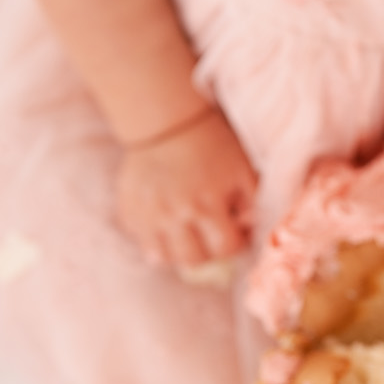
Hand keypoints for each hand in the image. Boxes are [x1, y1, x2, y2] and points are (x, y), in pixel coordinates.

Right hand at [115, 107, 256, 271]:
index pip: (225, 248)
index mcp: (205, 204)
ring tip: (188, 235)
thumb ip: (254, 203)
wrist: (165, 124)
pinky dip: (155, 240)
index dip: (236, 243)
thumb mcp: (242, 169)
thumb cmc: (211, 145)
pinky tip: (166, 224)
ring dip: (180, 252)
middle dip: (209, 252)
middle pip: (193, 259)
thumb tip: (250, 229)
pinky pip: (141, 242)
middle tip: (211, 236)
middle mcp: (174, 215)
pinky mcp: (129, 212)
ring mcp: (147, 216)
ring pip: (164, 257)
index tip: (235, 232)